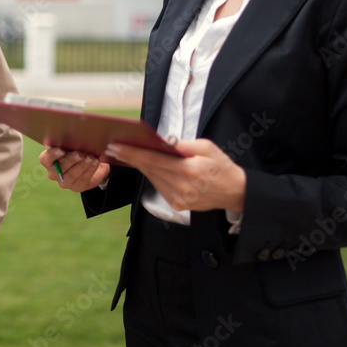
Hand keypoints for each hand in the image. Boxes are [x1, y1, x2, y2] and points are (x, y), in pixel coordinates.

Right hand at [39, 147, 109, 192]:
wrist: (87, 164)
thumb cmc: (75, 151)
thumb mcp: (71, 146)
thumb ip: (70, 142)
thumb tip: (78, 134)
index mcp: (48, 161)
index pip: (45, 159)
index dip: (53, 154)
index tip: (62, 150)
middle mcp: (53, 173)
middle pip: (60, 167)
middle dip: (72, 160)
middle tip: (81, 154)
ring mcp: (64, 182)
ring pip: (72, 175)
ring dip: (83, 166)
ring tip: (91, 158)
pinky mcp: (76, 187)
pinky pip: (83, 179)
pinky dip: (90, 170)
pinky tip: (96, 162)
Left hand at [105, 140, 245, 212]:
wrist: (234, 192)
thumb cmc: (221, 166)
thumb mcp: (207, 147)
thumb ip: (184, 145)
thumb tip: (163, 141)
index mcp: (189, 170)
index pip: (154, 159)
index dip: (133, 152)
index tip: (117, 146)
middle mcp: (182, 186)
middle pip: (149, 169)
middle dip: (129, 157)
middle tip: (112, 148)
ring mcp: (179, 198)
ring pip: (152, 178)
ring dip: (138, 166)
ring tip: (125, 154)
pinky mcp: (178, 205)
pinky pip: (159, 187)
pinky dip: (151, 176)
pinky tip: (144, 166)